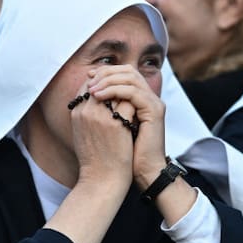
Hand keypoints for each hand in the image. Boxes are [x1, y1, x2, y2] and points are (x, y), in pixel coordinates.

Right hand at [68, 77, 135, 189]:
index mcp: (76, 112)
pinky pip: (129, 102)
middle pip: (102, 83)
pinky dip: (136, 104)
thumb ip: (87, 113)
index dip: (102, 82)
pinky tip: (141, 111)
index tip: (113, 86)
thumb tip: (98, 97)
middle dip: (115, 83)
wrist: (101, 180)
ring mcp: (101, 116)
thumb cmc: (94, 158)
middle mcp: (86, 111)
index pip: (88, 85)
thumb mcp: (82, 132)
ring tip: (135, 98)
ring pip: (117, 90)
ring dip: (127, 92)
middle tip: (128, 87)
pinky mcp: (117, 124)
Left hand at [86, 64, 166, 189]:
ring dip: (108, 80)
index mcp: (140, 99)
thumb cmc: (125, 153)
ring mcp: (153, 103)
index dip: (105, 71)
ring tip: (92, 89)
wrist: (143, 172)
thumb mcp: (112, 126)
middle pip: (128, 70)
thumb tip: (88, 93)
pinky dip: (114, 90)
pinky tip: (100, 96)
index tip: (88, 76)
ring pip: (130, 78)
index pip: (123, 73)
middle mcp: (148, 97)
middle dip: (106, 72)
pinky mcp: (154, 111)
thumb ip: (106, 108)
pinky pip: (132, 92)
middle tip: (89, 79)